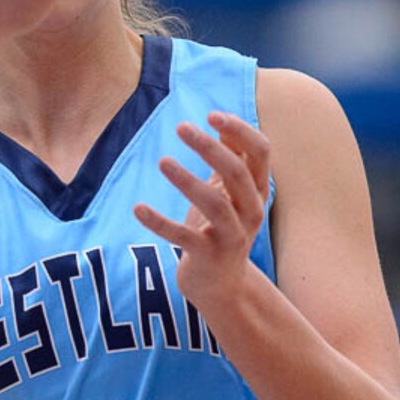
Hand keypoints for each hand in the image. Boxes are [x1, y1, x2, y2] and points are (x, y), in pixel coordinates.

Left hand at [134, 113, 270, 310]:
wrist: (222, 285)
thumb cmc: (222, 227)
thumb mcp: (231, 192)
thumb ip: (231, 158)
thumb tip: (223, 121)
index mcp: (257, 190)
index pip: (260, 152)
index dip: (240, 130)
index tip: (211, 115)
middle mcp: (251, 212)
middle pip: (237, 173)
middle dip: (209, 147)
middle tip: (181, 127)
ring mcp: (232, 236)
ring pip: (215, 204)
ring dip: (187, 181)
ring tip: (162, 161)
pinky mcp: (208, 256)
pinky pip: (183, 237)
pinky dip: (159, 222)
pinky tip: (138, 208)